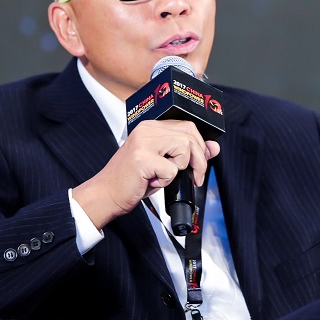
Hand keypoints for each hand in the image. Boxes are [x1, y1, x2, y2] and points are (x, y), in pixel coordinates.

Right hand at [72, 120, 219, 228]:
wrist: (106, 194)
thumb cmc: (132, 180)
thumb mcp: (163, 163)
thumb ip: (187, 153)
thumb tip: (212, 148)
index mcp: (151, 127)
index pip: (187, 125)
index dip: (200, 144)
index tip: (202, 160)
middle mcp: (147, 129)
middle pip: (189, 134)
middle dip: (199, 159)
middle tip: (195, 176)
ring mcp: (143, 142)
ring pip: (184, 148)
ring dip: (180, 168)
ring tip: (163, 176)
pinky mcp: (142, 158)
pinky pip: (171, 170)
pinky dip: (166, 182)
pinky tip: (151, 182)